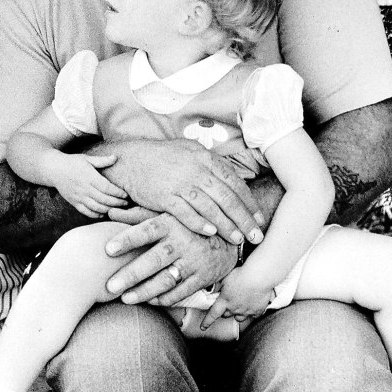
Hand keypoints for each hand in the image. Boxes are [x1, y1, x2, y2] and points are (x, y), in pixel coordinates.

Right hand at [53, 154, 127, 217]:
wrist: (53, 169)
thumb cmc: (72, 162)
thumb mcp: (86, 158)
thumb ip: (101, 160)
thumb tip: (116, 157)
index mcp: (89, 177)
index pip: (107, 188)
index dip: (118, 193)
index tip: (126, 195)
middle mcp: (84, 188)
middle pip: (104, 199)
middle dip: (117, 203)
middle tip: (126, 204)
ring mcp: (78, 197)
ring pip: (97, 208)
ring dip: (109, 210)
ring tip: (118, 209)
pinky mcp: (74, 202)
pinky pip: (87, 212)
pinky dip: (96, 215)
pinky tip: (104, 213)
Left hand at [103, 213, 237, 305]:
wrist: (229, 235)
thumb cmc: (187, 223)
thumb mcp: (166, 213)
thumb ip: (137, 215)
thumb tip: (110, 211)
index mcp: (169, 223)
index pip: (145, 231)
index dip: (127, 239)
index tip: (107, 249)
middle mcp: (181, 242)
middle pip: (153, 260)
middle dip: (131, 275)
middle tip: (110, 286)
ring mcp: (193, 262)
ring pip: (166, 280)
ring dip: (144, 292)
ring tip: (125, 299)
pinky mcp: (203, 277)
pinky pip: (181, 292)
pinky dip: (164, 299)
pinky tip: (149, 301)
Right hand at [105, 138, 264, 244]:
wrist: (131, 160)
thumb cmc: (162, 158)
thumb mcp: (189, 151)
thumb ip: (210, 164)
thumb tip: (232, 178)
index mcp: (205, 158)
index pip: (235, 182)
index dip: (249, 203)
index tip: (259, 219)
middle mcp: (195, 170)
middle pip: (227, 198)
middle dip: (244, 219)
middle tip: (256, 236)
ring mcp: (180, 183)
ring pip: (210, 207)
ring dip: (226, 225)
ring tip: (238, 240)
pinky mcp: (164, 196)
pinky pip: (186, 212)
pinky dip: (199, 223)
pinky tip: (210, 233)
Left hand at [200, 266, 273, 330]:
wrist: (258, 278)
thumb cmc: (240, 275)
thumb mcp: (224, 279)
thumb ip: (218, 287)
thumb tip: (212, 290)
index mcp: (224, 301)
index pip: (212, 314)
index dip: (207, 322)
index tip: (203, 327)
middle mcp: (234, 309)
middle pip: (226, 315)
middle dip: (225, 311)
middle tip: (227, 303)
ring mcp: (246, 311)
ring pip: (239, 318)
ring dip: (237, 313)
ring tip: (239, 305)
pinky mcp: (257, 311)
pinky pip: (252, 315)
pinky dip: (250, 311)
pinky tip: (252, 303)